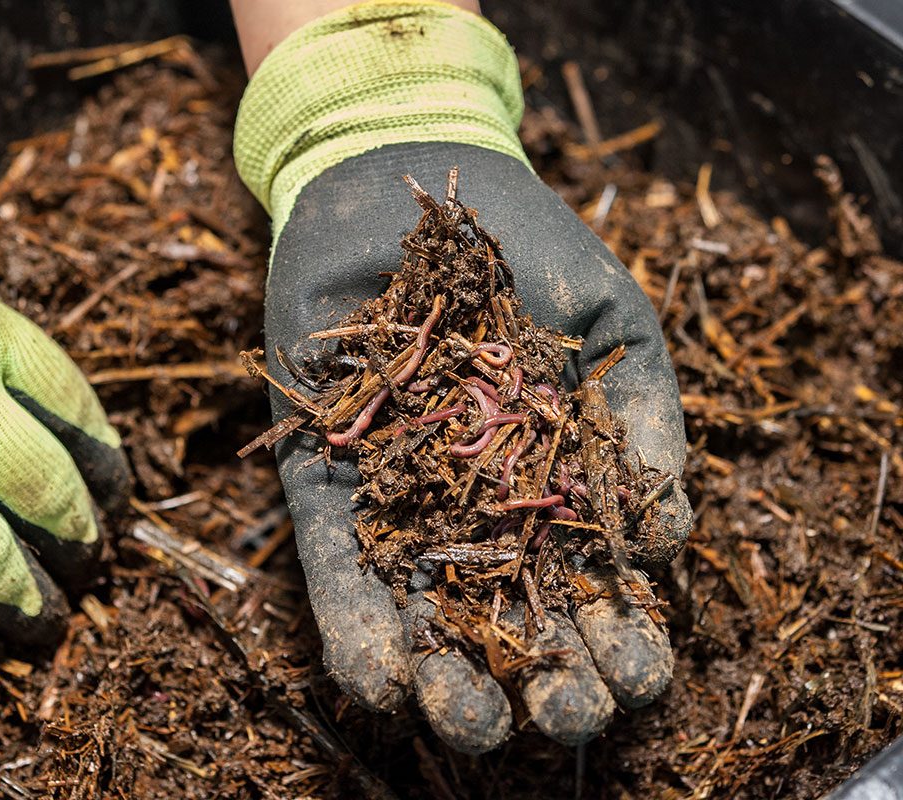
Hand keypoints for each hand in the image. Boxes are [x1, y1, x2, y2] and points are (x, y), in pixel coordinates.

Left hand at [232, 2, 690, 752]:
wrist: (406, 183)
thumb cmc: (526, 252)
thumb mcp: (610, 326)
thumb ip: (646, 418)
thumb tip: (673, 538)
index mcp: (559, 488)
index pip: (596, 588)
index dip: (621, 639)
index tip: (640, 673)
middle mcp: (480, 512)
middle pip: (515, 621)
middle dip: (546, 679)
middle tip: (566, 712)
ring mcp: (402, 502)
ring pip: (426, 616)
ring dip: (449, 681)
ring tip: (472, 720)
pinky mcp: (325, 484)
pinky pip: (337, 569)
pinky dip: (356, 626)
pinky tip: (380, 678)